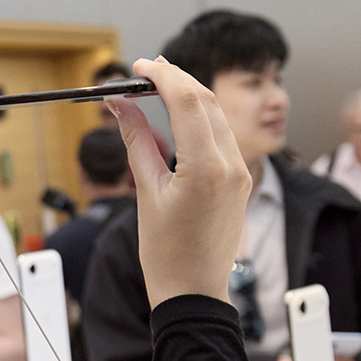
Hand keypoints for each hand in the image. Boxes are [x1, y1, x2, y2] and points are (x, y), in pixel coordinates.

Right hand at [106, 57, 251, 306]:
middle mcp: (231, 165)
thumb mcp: (146, 191)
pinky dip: (200, 118)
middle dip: (176, 79)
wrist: (195, 293)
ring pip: (218, 115)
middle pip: (206, 101)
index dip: (162, 77)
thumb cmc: (166, 254)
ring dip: (189, 95)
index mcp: (206, 168)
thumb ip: (136, 141)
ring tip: (158, 86)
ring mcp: (240, 173)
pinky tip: (178, 115)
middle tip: (145, 70)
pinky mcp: (240, 180)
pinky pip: (223, 136)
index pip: (187, 101)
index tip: (138, 67)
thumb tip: (120, 105)